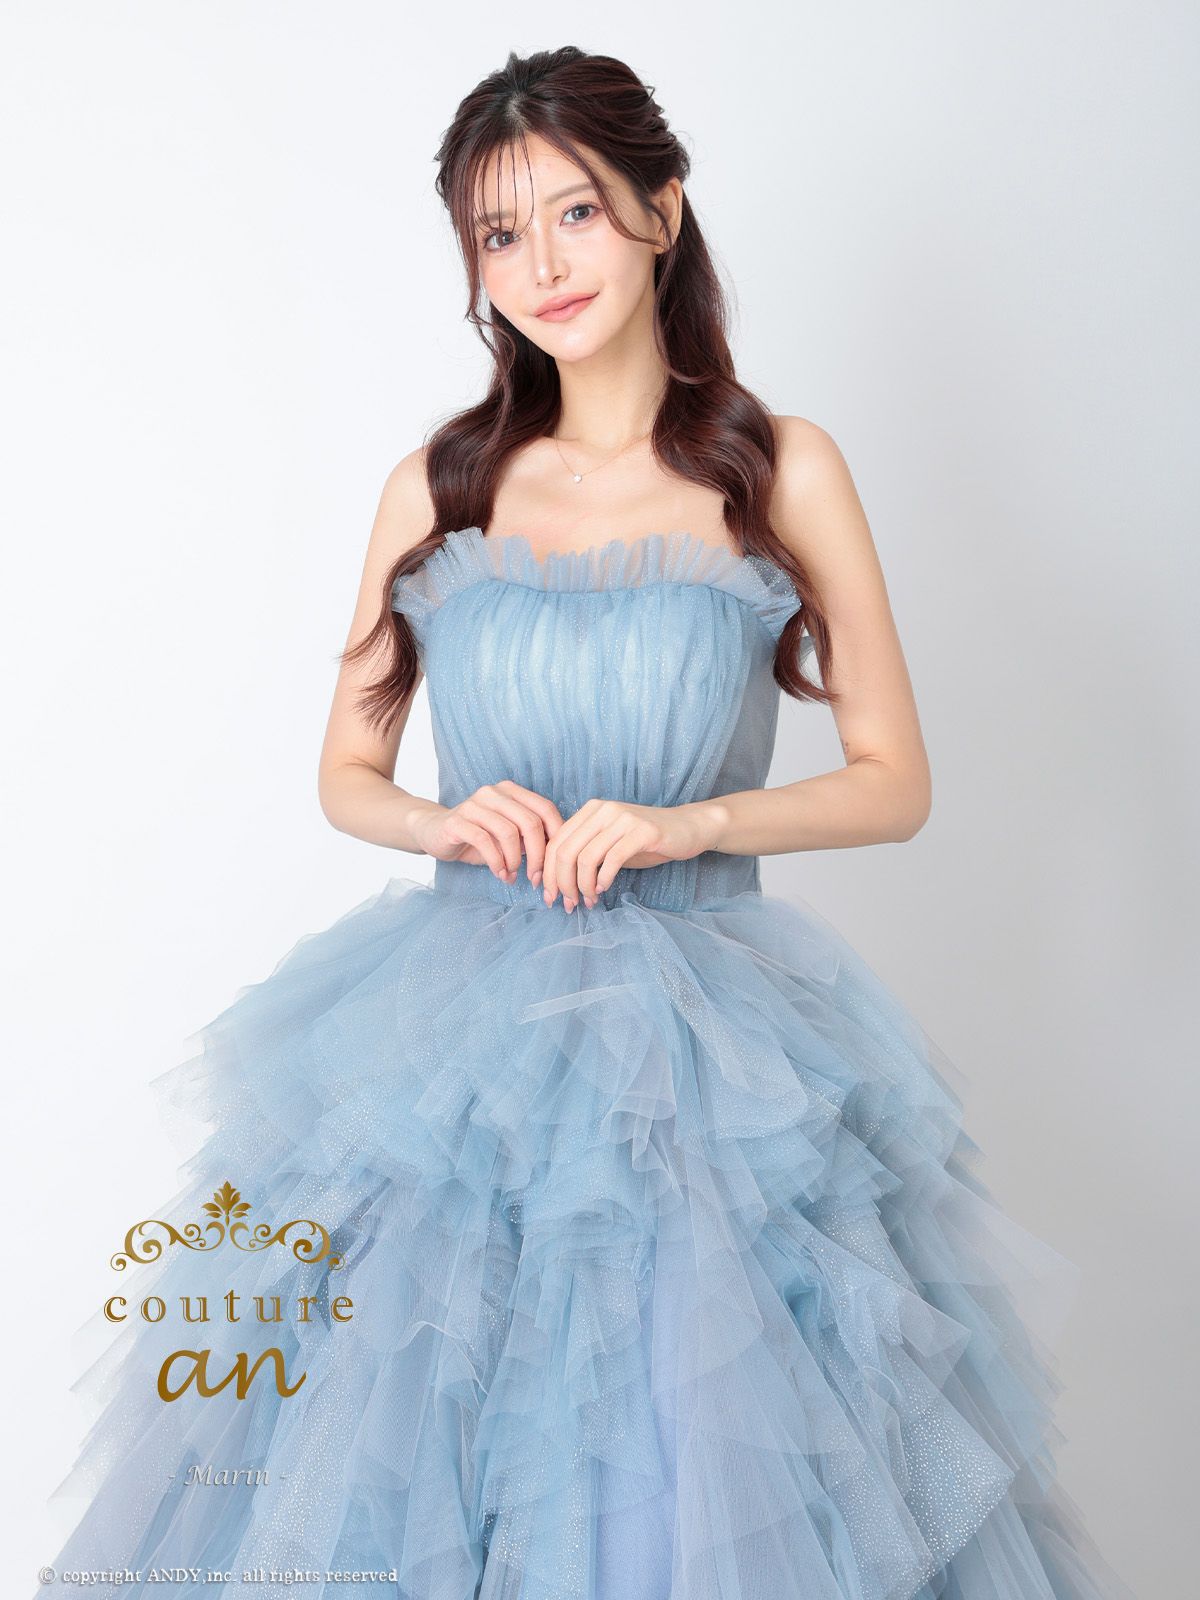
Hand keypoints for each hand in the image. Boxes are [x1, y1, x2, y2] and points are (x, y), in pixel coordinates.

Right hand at [410, 781, 564, 883]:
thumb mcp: (508, 836)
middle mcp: (494, 792)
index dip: (556, 838)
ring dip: (515, 861)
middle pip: (530, 822)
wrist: (434, 832)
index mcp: (511, 791)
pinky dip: (497, 863)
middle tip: (535, 877)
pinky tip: (499, 873)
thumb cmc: (477, 836)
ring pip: (508, 832)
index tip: (555, 864)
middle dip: (538, 856)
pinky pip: (484, 841)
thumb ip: (531, 838)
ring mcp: (474, 804)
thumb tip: (558, 856)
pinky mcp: (456, 821)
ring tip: (513, 875)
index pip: (546, 809)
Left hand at [541, 799, 724, 910]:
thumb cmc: (645, 840)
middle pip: (566, 851)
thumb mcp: (609, 842)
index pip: (557, 842)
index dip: (547, 872)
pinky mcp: (643, 831)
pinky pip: (612, 859)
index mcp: (590, 810)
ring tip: (588, 901)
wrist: (687, 828)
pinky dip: (603, 879)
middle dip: (561, 883)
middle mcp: (603, 810)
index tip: (548, 895)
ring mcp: (623, 819)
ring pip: (586, 857)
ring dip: (582, 886)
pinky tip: (603, 889)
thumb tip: (556, 882)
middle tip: (566, 904)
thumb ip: (585, 852)